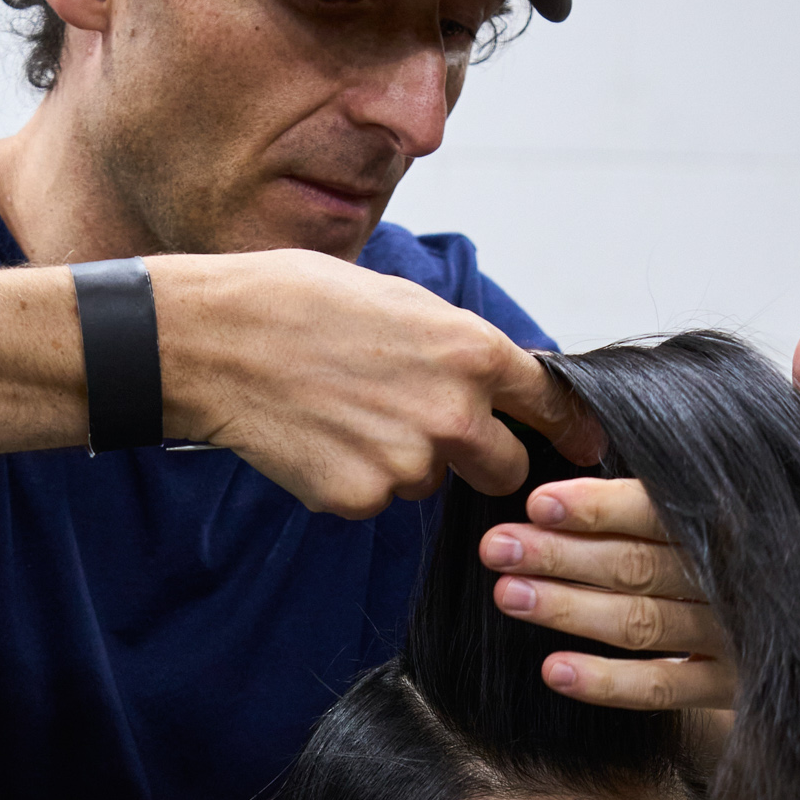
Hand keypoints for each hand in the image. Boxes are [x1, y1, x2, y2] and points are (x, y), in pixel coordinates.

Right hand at [153, 250, 599, 518]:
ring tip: (346, 410)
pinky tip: (318, 436)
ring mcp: (407, 466)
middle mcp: (453, 416)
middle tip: (429, 428)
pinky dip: (355, 476)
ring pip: (431, 483)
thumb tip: (497, 379)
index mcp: (471, 353)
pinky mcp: (360, 500)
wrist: (214, 341)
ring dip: (405, 460)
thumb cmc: (299, 302)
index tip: (584, 445)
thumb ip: (457, 346)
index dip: (571, 428)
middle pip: (506, 470)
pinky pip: (377, 499)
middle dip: (483, 459)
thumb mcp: (399, 299)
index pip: (552, 405)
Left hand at [482, 295, 799, 710]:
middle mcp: (741, 581)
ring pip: (641, 627)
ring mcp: (735, 640)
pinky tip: (554, 672)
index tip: (540, 499)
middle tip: (494, 547)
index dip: (603, 506)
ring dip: (571, 613)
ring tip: (507, 595)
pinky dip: (611, 684)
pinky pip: (666, 691)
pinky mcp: (731, 689)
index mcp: (754, 517)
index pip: (666, 508)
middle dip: (562, 557)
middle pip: (638, 567)